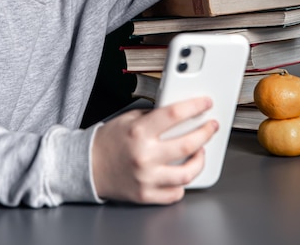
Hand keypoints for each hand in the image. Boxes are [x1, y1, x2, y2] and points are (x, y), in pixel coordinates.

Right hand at [92, 97, 217, 204]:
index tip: (205, 104)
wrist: (88, 166)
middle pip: (188, 144)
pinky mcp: (146, 195)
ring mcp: (147, 177)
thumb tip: (178, 113)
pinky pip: (175, 192)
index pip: (174, 114)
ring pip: (187, 173)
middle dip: (206, 132)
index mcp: (139, 131)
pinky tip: (182, 172)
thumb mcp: (128, 118)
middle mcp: (145, 155)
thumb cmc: (108, 141)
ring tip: (200, 151)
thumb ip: (152, 116)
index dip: (194, 107)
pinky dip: (182, 183)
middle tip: (210, 126)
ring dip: (199, 160)